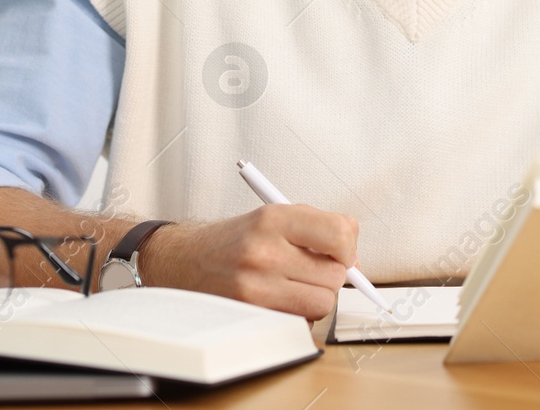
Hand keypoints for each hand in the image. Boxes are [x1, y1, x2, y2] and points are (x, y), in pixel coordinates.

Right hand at [142, 204, 356, 319]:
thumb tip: (356, 265)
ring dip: (315, 297)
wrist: (184, 260)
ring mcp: (256, 286)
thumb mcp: (274, 217)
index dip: (347, 248)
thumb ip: (320, 230)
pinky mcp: (251, 314)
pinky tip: (279, 300)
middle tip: (309, 269)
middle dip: (330, 276)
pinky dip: (299, 315)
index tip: (339, 252)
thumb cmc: (235, 240)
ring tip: (293, 285)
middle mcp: (264, 251)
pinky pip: (302, 322)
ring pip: (322, 303)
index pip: (339, 233)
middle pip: (334, 276)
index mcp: (274, 218)